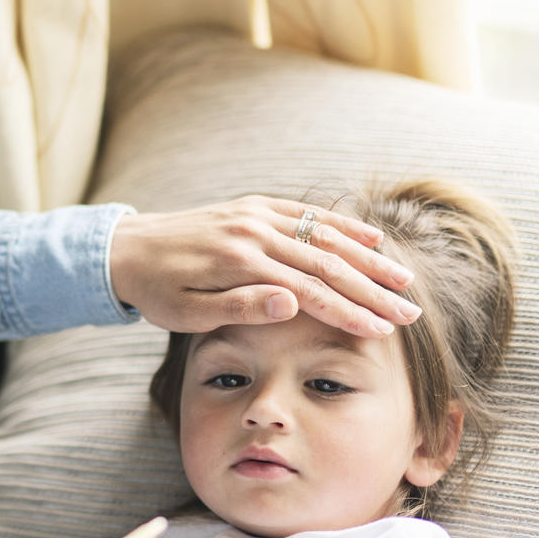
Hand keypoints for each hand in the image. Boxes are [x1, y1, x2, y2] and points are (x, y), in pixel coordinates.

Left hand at [109, 196, 419, 336]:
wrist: (127, 248)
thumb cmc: (157, 290)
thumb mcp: (188, 312)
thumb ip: (240, 307)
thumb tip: (291, 304)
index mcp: (240, 262)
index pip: (309, 291)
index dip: (349, 312)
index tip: (383, 331)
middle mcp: (254, 232)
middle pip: (328, 262)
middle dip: (373, 289)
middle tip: (411, 313)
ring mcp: (257, 215)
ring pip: (325, 235)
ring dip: (369, 257)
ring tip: (405, 280)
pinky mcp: (255, 206)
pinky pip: (307, 213)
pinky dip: (342, 225)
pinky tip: (373, 237)